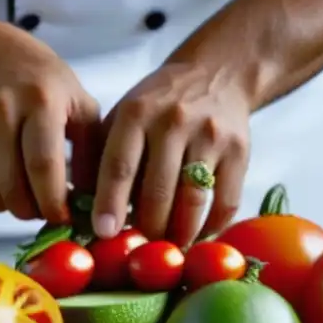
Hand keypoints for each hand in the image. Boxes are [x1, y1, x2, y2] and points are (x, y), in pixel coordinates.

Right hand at [0, 24, 99, 222]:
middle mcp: (0, 116)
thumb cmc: (45, 84)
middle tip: (50, 208)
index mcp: (39, 103)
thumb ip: (92, 152)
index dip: (54, 202)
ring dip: (16, 206)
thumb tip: (94, 202)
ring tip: (31, 189)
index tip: (66, 217)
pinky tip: (9, 174)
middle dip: (36, 212)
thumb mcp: (81, 104)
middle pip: (15, 190)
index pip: (43, 165)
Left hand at [89, 63, 250, 245]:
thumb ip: (104, 155)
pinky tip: (197, 234)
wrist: (217, 74)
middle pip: (158, 190)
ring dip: (179, 233)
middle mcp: (174, 121)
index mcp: (137, 112)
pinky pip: (225, 202)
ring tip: (168, 247)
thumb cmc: (158, 105)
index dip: (110, 203)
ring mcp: (210, 136)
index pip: (120, 165)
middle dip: (146, 227)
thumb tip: (82, 208)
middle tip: (140, 247)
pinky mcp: (240, 151)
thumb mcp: (124, 115)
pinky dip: (211, 226)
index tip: (103, 233)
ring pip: (192, 200)